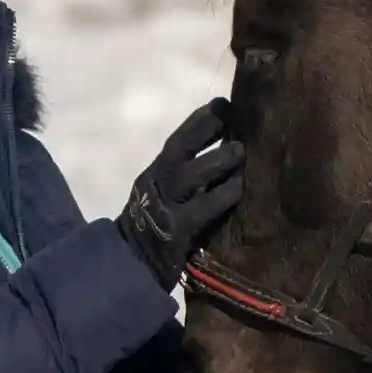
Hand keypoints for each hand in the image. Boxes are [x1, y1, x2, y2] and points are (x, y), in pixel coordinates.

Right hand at [118, 98, 243, 290]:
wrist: (130, 268)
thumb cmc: (156, 230)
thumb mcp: (165, 197)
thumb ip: (188, 178)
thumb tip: (227, 153)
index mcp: (154, 173)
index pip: (177, 141)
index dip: (200, 121)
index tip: (223, 104)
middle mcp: (155, 184)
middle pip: (179, 148)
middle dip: (206, 128)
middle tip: (233, 117)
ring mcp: (164, 207)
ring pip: (191, 174)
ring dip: (218, 160)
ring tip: (240, 151)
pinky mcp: (176, 231)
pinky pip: (203, 208)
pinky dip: (223, 195)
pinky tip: (240, 188)